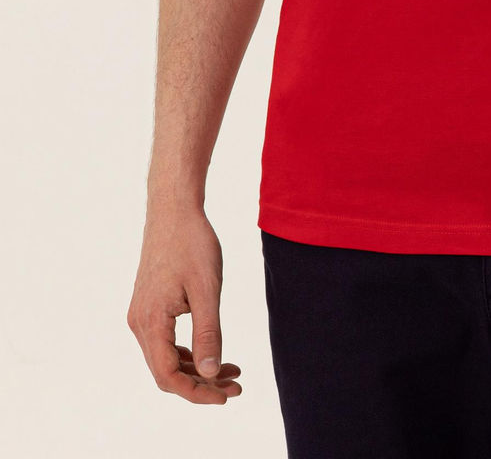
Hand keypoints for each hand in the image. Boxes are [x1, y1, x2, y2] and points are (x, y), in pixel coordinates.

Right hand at [127, 205, 242, 402]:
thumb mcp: (207, 289)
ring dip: (196, 370)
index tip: (226, 395)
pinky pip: (165, 341)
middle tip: (236, 386)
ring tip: (232, 372)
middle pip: (166, 372)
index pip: (167, 376)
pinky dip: (188, 352)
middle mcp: (139, 323)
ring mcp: (142, 314)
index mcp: (150, 321)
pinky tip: (212, 353)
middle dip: (201, 384)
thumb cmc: (192, 243)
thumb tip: (210, 374)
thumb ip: (208, 333)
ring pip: (166, 358)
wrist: (174, 209)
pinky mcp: (149, 306)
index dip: (197, 392)